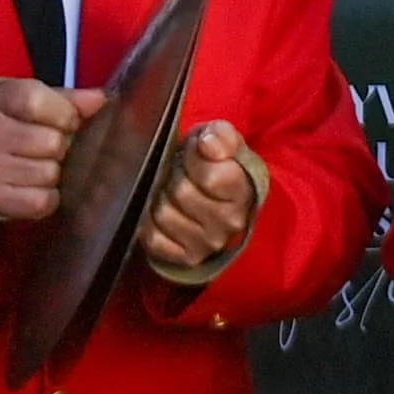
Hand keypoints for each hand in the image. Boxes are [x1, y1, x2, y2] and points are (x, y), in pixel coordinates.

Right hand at [0, 76, 104, 224]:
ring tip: (38, 165)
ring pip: (49, 173)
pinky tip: (36, 186)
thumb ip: (67, 99)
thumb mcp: (29, 99)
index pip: (38, 101)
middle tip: (49, 146)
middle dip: (60, 145)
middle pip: (52, 142)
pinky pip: (41, 202)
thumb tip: (101, 100)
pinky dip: (47, 197)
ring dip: (53, 172)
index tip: (65, 120)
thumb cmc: (6, 122)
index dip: (64, 113)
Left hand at [138, 119, 257, 277]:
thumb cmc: (215, 162)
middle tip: (179, 170)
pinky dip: (150, 222)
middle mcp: (230, 222)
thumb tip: (208, 144)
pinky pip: (154, 238)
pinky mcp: (187, 257)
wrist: (215, 193)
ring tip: (170, 189)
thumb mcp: (221, 138)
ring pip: (164, 214)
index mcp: (243, 191)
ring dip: (160, 196)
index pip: (210, 176)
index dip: (193, 157)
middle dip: (174, 174)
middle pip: (182, 193)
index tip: (195, 151)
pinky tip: (160, 209)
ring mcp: (208, 243)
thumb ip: (220, 135)